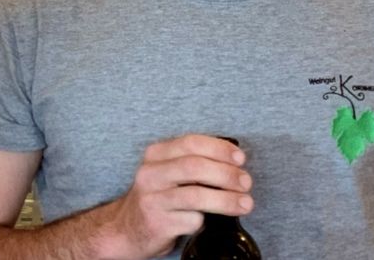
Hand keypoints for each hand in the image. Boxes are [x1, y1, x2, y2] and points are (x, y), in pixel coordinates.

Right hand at [102, 134, 252, 258]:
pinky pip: (191, 220)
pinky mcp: (156, 224)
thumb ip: (193, 162)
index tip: (240, 158)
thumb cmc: (158, 197)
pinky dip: (205, 220)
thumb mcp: (168, 172)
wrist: (127, 229)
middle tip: (246, 182)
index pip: (191, 143)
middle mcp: (151, 174)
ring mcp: (152, 199)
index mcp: (156, 154)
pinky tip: (208, 221)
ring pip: (196, 196)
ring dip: (226, 200)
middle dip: (227, 174)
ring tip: (245, 203)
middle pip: (195, 167)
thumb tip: (235, 163)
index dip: (219, 149)